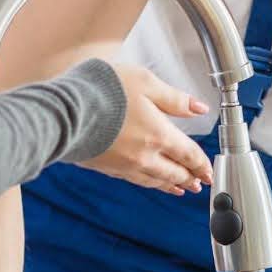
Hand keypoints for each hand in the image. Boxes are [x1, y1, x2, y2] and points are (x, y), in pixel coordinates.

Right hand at [79, 63, 212, 195]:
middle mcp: (145, 156)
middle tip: (200, 184)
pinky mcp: (106, 167)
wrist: (63, 111)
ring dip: (171, 185)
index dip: (201, 164)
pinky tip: (149, 182)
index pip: (188, 154)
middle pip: (174, 172)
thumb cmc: (102, 90)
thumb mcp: (145, 82)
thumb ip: (174, 98)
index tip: (209, 171)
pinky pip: (136, 180)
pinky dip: (149, 184)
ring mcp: (124, 165)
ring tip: (180, 189)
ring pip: (155, 180)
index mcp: (159, 134)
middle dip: (190, 178)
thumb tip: (200, 108)